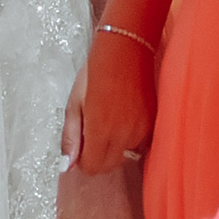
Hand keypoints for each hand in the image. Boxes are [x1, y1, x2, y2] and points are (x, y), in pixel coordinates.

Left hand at [66, 24, 157, 173]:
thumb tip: (66, 167)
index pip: (92, 167)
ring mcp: (140, 130)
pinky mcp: (152, 124)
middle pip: (108, 166)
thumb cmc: (95, 74)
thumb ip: (70, 137)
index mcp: (100, 129)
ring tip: (111, 119)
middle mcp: (123, 134)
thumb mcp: (74, 104)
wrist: (125, 51)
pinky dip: (131, 139)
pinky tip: (125, 118)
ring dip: (116, 147)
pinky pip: (140, 145)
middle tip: (94, 131)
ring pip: (125, 156)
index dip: (83, 159)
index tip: (82, 143)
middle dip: (98, 156)